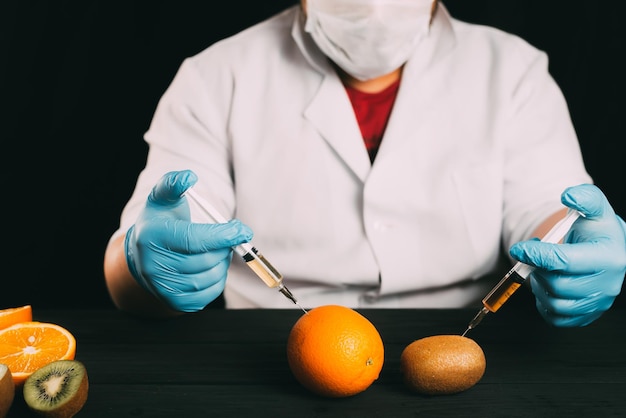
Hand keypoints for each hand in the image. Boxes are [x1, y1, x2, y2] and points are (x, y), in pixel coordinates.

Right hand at [125, 170, 252, 311]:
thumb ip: (174, 183)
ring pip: (210, 278)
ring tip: (216, 251)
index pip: (195, 239)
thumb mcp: (162, 198)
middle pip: (205, 260)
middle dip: (224, 248)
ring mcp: (163, 287)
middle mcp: (153, 265)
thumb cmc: (160, 221)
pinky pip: (209, 294)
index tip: (242, 230)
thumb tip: (188, 177)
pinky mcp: (174, 302)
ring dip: (222, 263)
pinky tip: (210, 266)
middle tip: (226, 238)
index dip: (223, 235)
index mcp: (152, 237)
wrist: (143, 254)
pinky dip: (218, 280)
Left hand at [509, 184, 625, 326]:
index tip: (519, 248)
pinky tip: (547, 285)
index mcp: (609, 257)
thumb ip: (584, 198)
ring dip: (540, 285)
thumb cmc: (596, 229)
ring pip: (555, 303)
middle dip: (538, 269)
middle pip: (557, 284)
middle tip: (535, 257)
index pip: (564, 261)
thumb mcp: (594, 208)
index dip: (536, 254)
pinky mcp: (587, 316)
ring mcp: (598, 303)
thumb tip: (569, 195)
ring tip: (544, 269)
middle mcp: (608, 284)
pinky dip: (544, 303)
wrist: (605, 250)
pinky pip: (556, 318)